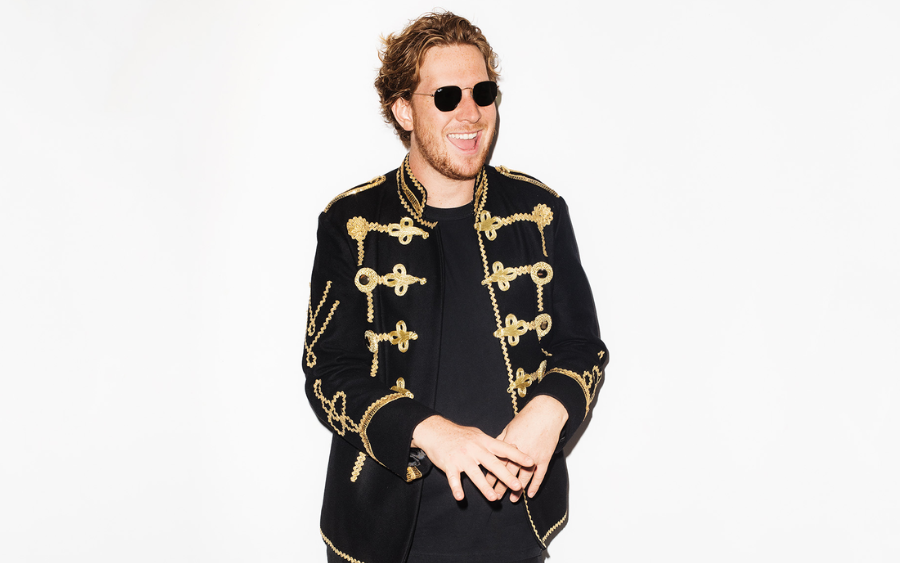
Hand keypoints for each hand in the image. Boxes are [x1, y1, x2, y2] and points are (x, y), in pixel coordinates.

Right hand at [411, 415, 534, 501]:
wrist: (435, 431)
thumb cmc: (459, 435)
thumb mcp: (479, 435)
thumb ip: (495, 443)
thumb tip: (513, 445)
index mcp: (484, 441)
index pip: (504, 449)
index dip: (518, 455)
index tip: (531, 462)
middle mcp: (474, 449)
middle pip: (492, 464)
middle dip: (506, 475)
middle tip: (518, 486)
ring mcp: (461, 457)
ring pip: (475, 473)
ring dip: (484, 486)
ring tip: (494, 498)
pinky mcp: (449, 464)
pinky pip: (453, 478)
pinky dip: (456, 488)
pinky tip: (461, 498)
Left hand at [486, 395, 567, 501]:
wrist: (546, 413)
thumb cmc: (526, 418)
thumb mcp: (509, 427)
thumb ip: (500, 440)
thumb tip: (492, 450)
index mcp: (509, 444)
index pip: (497, 463)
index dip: (491, 475)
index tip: (486, 485)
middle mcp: (520, 452)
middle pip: (508, 473)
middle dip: (501, 486)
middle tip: (496, 496)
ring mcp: (533, 456)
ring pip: (524, 477)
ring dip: (518, 489)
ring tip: (512, 499)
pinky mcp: (545, 458)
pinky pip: (539, 475)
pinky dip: (535, 485)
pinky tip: (530, 494)